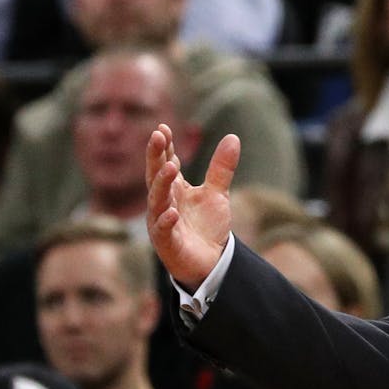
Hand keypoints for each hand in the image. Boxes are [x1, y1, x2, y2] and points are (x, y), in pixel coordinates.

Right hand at [146, 124, 237, 290]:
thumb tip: (232, 137)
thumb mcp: (217, 193)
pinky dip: (166, 220)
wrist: (210, 261)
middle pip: (155, 176)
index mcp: (174, 189)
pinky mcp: (167, 243)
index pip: (165, 163)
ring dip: (162, 183)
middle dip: (155, 157)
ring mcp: (161, 222)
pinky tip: (172, 212)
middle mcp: (163, 203)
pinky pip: (163, 230)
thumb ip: (221, 167)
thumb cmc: (206, 226)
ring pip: (157, 200)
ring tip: (171, 167)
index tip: (163, 128)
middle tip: (158, 137)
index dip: (164, 147)